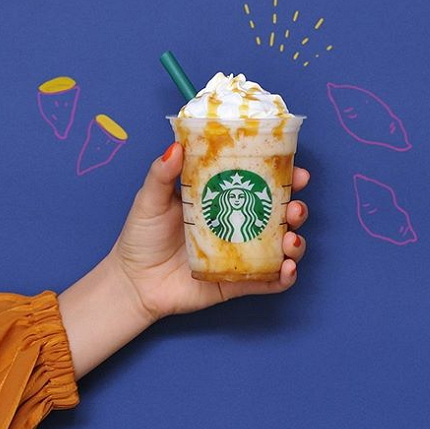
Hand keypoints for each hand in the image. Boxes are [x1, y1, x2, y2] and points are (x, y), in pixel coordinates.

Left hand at [110, 142, 309, 319]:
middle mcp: (237, 226)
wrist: (133, 282)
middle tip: (295, 205)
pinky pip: (269, 281)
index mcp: (221, 200)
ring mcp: (240, 255)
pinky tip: (287, 268)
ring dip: (296, 242)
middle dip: (295, 208)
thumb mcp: (150, 199)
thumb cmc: (142, 237)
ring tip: (291, 239)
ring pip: (280, 247)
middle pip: (278, 215)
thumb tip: (177, 146)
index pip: (258, 184)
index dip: (281, 177)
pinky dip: (284, 277)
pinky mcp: (237, 282)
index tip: (296, 170)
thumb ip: (162, 174)